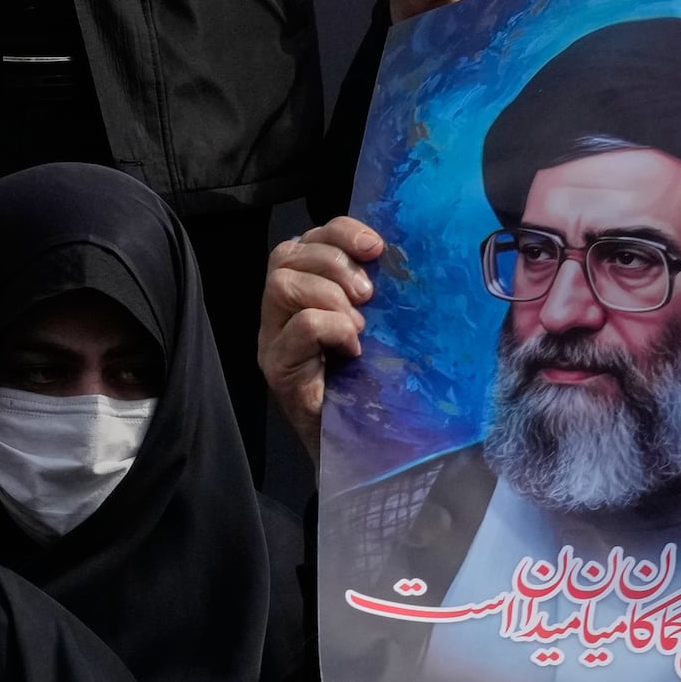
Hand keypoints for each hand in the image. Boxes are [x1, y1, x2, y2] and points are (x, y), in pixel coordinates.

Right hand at [261, 214, 386, 467]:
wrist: (359, 449)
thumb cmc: (373, 386)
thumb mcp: (379, 328)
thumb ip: (378, 294)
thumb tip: (408, 257)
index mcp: (303, 293)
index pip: (307, 238)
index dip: (340, 232)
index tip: (377, 249)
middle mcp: (278, 313)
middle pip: (286, 253)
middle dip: (335, 263)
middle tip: (368, 295)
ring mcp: (272, 340)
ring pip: (283, 283)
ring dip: (330, 294)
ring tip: (358, 324)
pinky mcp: (277, 368)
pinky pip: (299, 326)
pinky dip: (331, 328)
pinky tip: (352, 349)